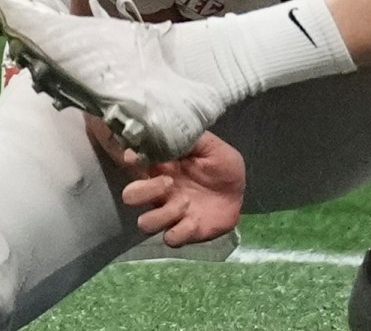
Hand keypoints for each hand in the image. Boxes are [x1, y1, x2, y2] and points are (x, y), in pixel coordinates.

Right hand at [116, 131, 246, 246]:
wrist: (240, 191)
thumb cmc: (221, 166)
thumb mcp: (210, 146)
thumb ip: (190, 139)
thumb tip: (167, 130)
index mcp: (162, 169)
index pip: (135, 165)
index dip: (130, 161)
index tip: (134, 157)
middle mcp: (160, 193)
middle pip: (130, 197)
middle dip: (143, 191)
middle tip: (168, 182)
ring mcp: (171, 214)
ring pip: (145, 223)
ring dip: (162, 214)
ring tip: (186, 202)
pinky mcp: (185, 232)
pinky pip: (169, 239)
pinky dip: (178, 232)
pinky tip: (193, 221)